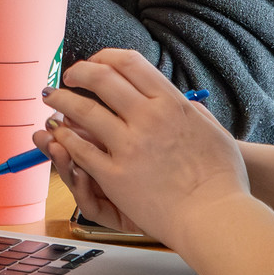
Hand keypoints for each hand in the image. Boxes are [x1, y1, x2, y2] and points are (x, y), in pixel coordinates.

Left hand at [40, 50, 247, 248]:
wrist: (215, 217)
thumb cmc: (222, 179)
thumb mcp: (214, 132)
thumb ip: (194, 113)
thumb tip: (184, 101)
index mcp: (171, 103)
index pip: (130, 63)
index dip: (105, 57)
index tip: (95, 63)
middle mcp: (147, 118)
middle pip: (101, 79)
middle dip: (79, 72)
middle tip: (69, 77)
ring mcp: (129, 146)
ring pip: (82, 111)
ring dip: (62, 100)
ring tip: (52, 98)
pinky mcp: (115, 175)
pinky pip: (81, 150)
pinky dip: (66, 139)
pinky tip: (60, 136)